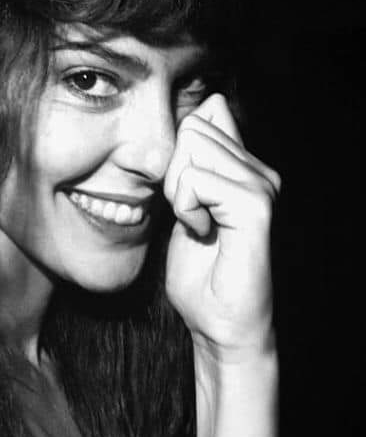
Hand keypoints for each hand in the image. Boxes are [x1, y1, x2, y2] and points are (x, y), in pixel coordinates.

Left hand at [163, 94, 280, 363]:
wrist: (220, 324)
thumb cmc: (201, 274)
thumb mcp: (186, 209)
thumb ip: (189, 168)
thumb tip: (194, 115)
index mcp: (245, 168)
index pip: (209, 113)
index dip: (179, 150)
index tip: (185, 196)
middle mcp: (259, 171)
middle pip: (194, 128)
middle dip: (175, 174)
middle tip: (191, 215)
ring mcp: (261, 186)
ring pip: (193, 151)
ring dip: (179, 194)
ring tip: (199, 225)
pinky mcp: (255, 206)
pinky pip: (196, 180)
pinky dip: (185, 209)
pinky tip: (202, 233)